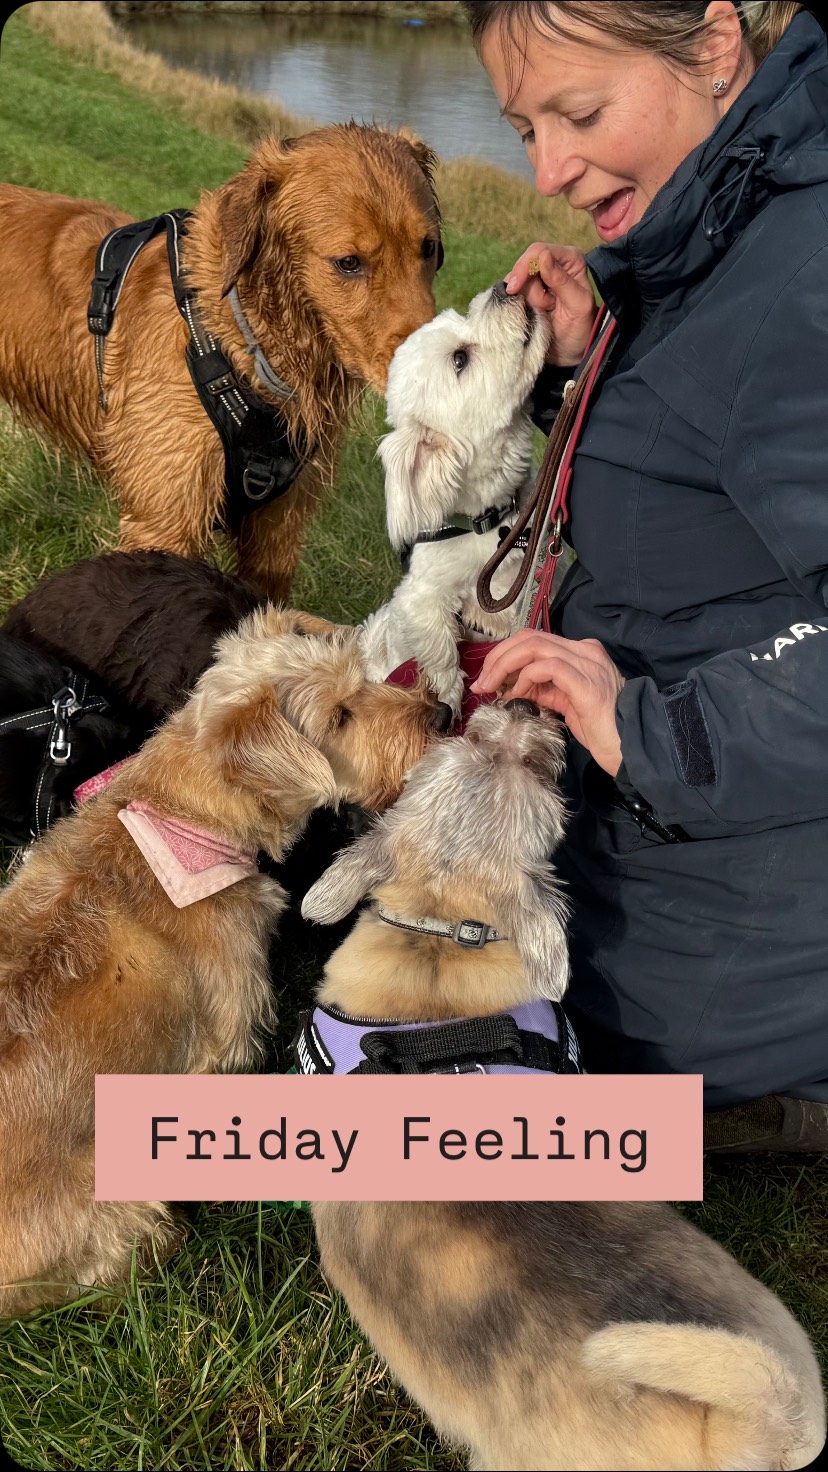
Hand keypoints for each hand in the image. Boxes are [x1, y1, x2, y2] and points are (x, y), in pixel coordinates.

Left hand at [471, 629, 624, 776]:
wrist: (630, 745)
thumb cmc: (600, 727)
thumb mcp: (564, 702)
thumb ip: (542, 688)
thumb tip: (512, 685)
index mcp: (580, 652)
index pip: (534, 639)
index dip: (505, 653)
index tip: (487, 676)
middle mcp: (584, 650)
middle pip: (529, 637)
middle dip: (499, 657)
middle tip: (483, 681)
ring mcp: (587, 663)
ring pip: (534, 646)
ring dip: (505, 665)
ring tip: (493, 686)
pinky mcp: (585, 682)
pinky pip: (547, 666)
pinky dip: (526, 677)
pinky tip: (519, 693)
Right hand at [506, 243, 596, 365]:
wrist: (568, 353)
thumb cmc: (579, 330)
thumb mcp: (577, 305)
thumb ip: (561, 280)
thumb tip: (543, 256)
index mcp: (570, 260)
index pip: (539, 252)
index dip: (524, 267)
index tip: (514, 289)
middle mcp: (553, 263)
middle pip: (524, 265)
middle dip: (526, 288)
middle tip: (542, 308)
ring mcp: (538, 277)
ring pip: (515, 280)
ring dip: (525, 300)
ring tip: (542, 313)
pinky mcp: (526, 291)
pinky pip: (509, 292)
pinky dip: (516, 304)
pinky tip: (528, 313)